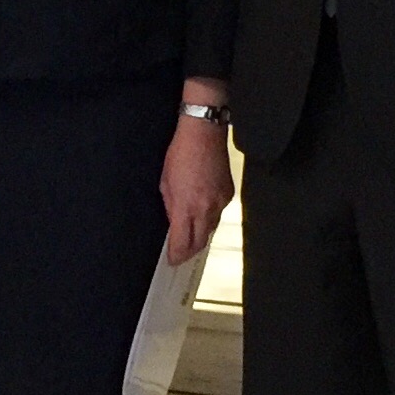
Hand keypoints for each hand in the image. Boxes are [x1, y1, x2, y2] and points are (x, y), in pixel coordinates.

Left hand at [160, 111, 234, 266]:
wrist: (203, 134)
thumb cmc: (181, 153)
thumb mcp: (165, 183)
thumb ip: (170, 207)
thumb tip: (174, 224)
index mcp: (186, 206)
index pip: (183, 243)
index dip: (177, 256)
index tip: (173, 260)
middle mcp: (206, 208)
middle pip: (200, 242)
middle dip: (190, 251)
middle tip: (181, 254)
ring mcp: (220, 202)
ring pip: (211, 228)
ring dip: (200, 233)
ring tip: (190, 232)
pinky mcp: (229, 194)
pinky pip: (219, 213)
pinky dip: (210, 216)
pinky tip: (201, 209)